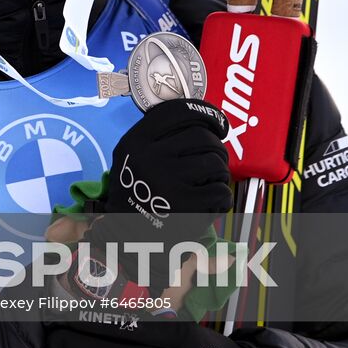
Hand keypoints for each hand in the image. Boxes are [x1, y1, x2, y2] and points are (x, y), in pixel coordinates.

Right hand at [85, 98, 232, 293]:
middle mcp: (149, 158)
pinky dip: (221, 196)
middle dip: (216, 147)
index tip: (214, 125)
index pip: (177, 112)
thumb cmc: (136, 191)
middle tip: (213, 159)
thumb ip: (156, 136)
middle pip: (202, 137)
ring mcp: (167, 182)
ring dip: (221, 172)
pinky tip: (210, 202)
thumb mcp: (131, 156)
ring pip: (216, 162)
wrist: (126, 236)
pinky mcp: (185, 206)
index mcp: (135, 142)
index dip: (203, 114)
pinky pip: (221, 190)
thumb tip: (201, 118)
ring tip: (211, 181)